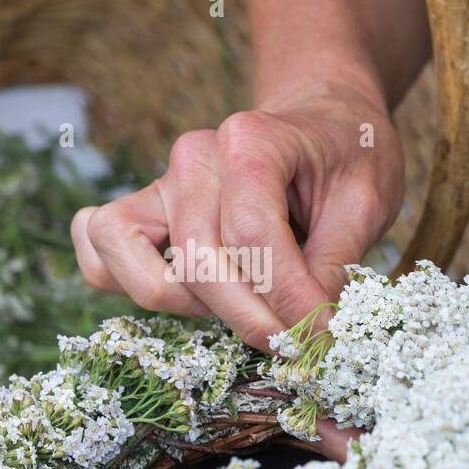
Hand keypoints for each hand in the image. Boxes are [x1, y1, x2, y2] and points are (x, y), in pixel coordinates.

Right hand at [71, 84, 403, 351]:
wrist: (320, 122)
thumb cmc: (344, 156)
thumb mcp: (368, 200)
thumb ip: (335, 264)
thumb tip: (310, 330)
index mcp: (250, 140)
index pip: (251, 234)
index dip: (286, 298)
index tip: (321, 335)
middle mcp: (193, 158)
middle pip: (198, 262)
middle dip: (250, 319)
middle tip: (296, 345)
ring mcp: (157, 186)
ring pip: (140, 271)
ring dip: (194, 309)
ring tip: (246, 310)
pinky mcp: (137, 214)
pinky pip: (100, 262)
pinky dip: (135, 291)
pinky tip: (198, 300)